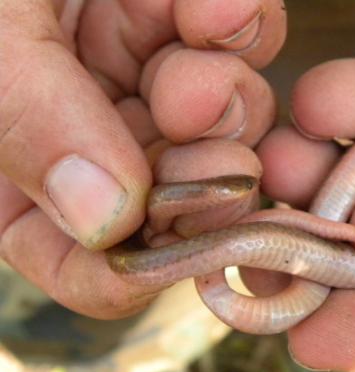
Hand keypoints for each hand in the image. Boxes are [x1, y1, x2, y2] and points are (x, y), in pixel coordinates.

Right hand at [0, 0, 285, 318]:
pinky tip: (214, 0)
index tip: (195, 236)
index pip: (91, 267)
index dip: (146, 267)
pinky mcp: (182, 25)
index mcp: (21, 173)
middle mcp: (90, 140)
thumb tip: (107, 221)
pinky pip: (237, 46)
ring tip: (201, 27)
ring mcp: (141, 82)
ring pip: (221, 126)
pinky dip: (236, 23)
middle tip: (201, 102)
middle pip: (179, 199)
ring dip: (223, 88)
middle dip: (205, 163)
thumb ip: (27, 121)